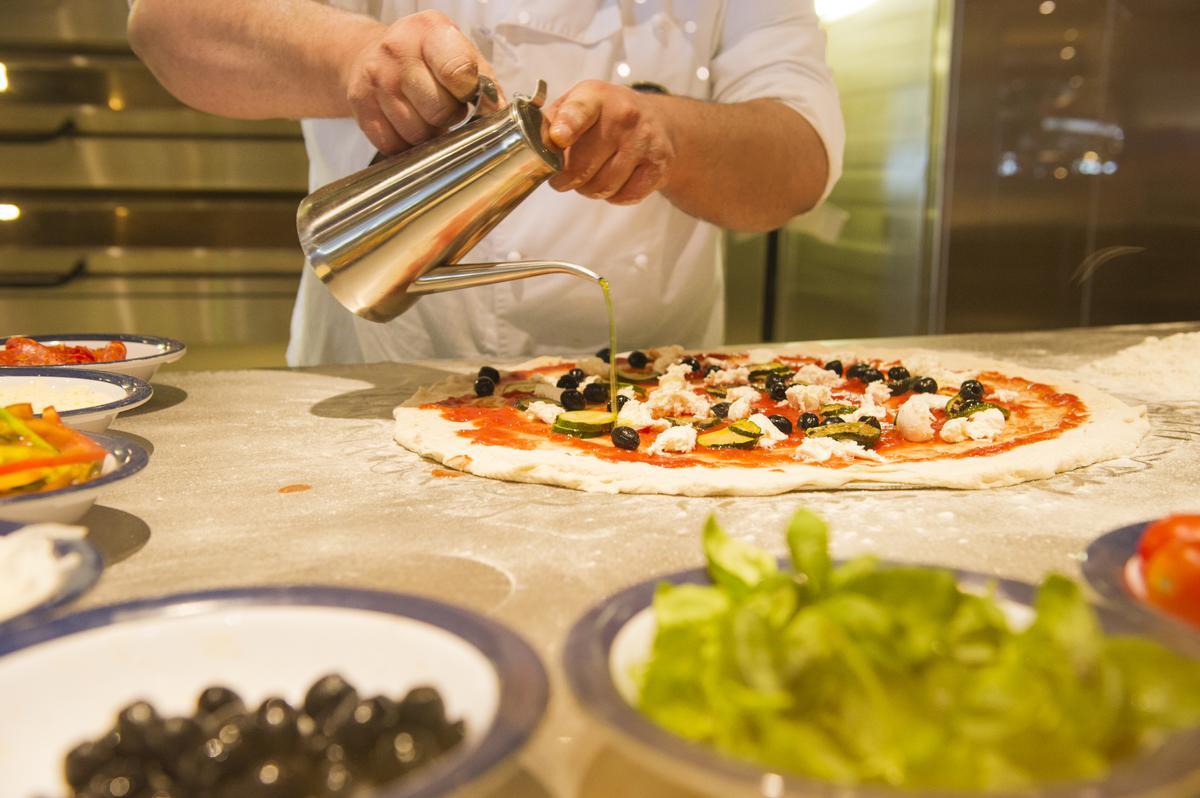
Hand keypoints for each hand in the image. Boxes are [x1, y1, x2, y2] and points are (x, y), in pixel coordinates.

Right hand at [342, 10, 502, 154]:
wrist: (367, 54)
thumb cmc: (424, 56)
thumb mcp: (457, 51)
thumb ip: (483, 80)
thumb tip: (499, 111)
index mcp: (429, 31)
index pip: (459, 73)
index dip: (471, 95)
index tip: (471, 98)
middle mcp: (398, 52)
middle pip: (440, 110)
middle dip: (450, 116)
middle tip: (446, 106)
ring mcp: (377, 80)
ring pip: (419, 133)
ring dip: (430, 133)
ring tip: (425, 113)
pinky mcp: (361, 106)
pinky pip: (395, 144)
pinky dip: (407, 144)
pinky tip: (407, 123)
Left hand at [543, 81, 674, 204]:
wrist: (658, 121)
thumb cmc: (605, 116)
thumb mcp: (578, 104)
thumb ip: (550, 121)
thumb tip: (525, 145)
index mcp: (596, 97)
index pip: (580, 112)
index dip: (567, 126)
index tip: (559, 138)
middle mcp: (623, 116)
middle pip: (582, 166)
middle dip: (565, 179)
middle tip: (562, 179)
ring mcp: (644, 141)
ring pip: (602, 186)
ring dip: (588, 190)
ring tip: (589, 178)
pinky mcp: (658, 165)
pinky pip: (624, 196)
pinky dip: (613, 196)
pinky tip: (614, 181)